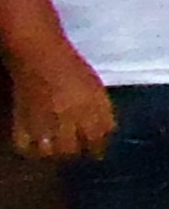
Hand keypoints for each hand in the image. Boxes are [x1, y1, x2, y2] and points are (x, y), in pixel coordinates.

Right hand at [7, 42, 114, 160]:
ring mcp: (43, 119)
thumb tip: (107, 133)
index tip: (97, 153)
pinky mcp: (21, 119)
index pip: (98, 137)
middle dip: (75, 153)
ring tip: (56, 149)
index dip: (98, 147)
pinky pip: (25, 145)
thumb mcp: (96, 88)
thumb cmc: (72, 68)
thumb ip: (102, 111)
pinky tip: (36, 145)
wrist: (40, 54)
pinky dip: (31, 149)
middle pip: (72, 149)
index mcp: (90, 106)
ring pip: (50, 151)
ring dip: (54, 153)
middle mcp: (68, 115)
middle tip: (74, 150)